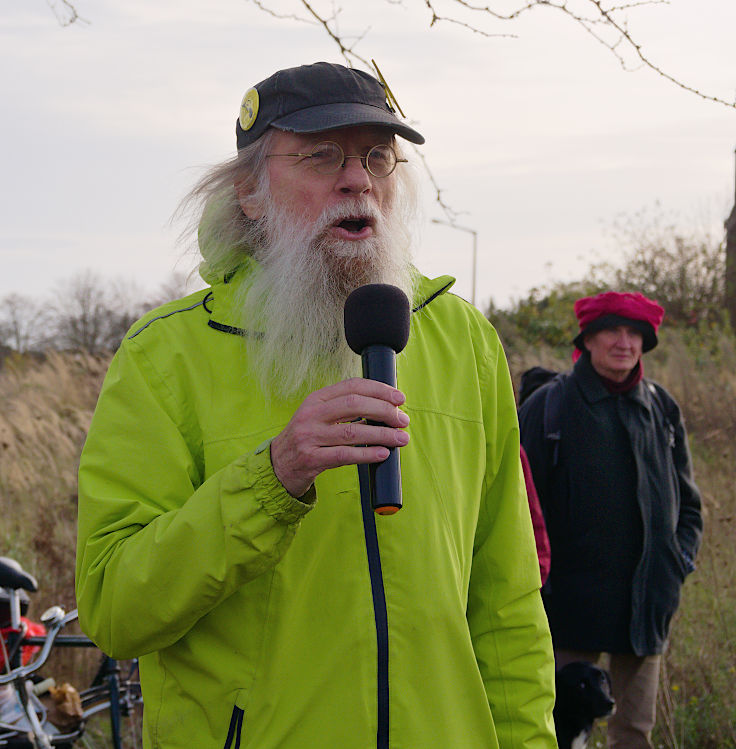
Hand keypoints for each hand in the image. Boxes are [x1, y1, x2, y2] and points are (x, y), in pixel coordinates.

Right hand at [269, 378, 409, 497]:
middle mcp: (311, 415)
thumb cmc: (306, 439)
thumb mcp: (318, 415)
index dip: (379, 390)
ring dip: (382, 434)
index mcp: (316, 399)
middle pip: (354, 405)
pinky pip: (345, 455)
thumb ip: (343, 408)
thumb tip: (384, 406)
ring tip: (401, 438)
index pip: (351, 386)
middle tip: (402, 419)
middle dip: (384, 410)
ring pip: (353, 431)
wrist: (278, 465)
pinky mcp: (311, 459)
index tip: (399, 398)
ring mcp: (310, 437)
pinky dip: (367, 453)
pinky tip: (383, 453)